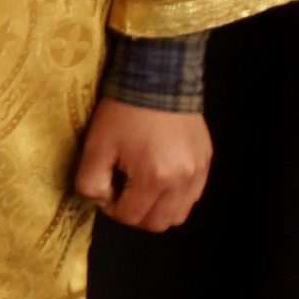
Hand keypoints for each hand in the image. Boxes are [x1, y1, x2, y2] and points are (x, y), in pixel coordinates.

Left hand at [71, 98, 210, 231]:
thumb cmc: (124, 111)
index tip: (106, 188)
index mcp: (155, 178)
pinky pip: (192, 195)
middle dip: (135, 214)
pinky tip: (160, 175)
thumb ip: (90, 181)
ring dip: (158, 209)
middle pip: (158, 223)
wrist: (157, 76)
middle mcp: (183, 180)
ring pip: (179, 214)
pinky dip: (175, 196)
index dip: (112, 208)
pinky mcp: (207, 160)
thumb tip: (101, 199)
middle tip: (122, 191)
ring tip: (142, 185)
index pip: (131, 217)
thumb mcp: (96, 145)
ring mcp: (199, 171)